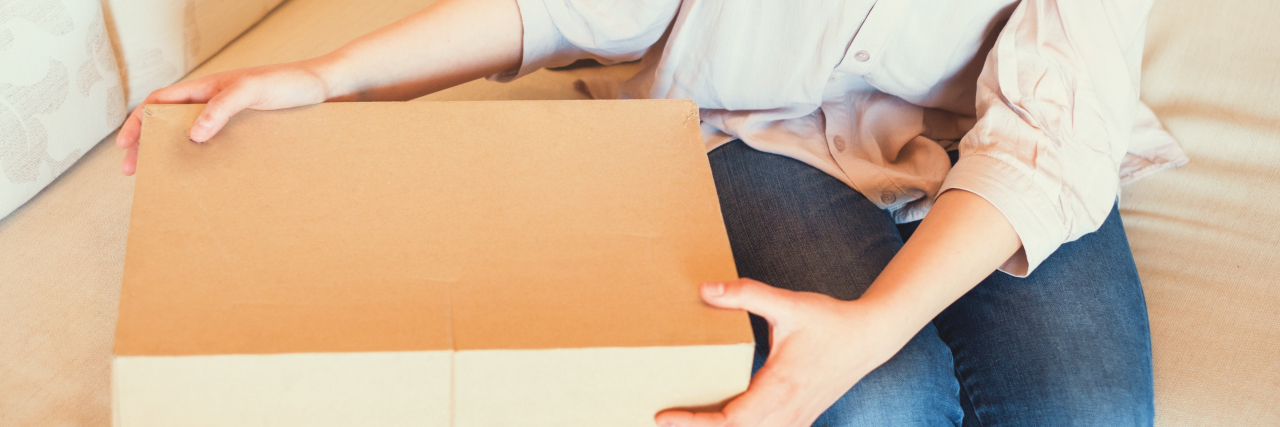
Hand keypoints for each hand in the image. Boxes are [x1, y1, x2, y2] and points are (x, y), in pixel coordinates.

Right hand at [115, 60, 335, 175]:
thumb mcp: (253, 91)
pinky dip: (204, 161)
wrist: (326, 88)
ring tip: (163, 178)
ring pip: (191, 137)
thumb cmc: (290, 83)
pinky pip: (218, 147)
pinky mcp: (248, 132)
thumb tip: (193, 134)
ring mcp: (230, 118)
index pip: (158, 102)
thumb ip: (222, 107)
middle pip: (168, 122)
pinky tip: (204, 178)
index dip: (137, 122)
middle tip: (134, 171)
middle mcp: (214, 102)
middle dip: (147, 145)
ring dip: (174, 155)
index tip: (124, 146)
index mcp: (207, 87)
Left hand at [656, 279, 915, 426]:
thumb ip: (746, 294)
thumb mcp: (788, 304)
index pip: (730, 420)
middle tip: (665, 417)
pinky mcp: (801, 417)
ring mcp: (796, 418)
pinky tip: (721, 418)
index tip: (664, 415)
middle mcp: (788, 411)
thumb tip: (705, 289)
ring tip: (686, 419)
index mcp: (780, 387)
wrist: (871, 337)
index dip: (694, 423)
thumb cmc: (831, 321)